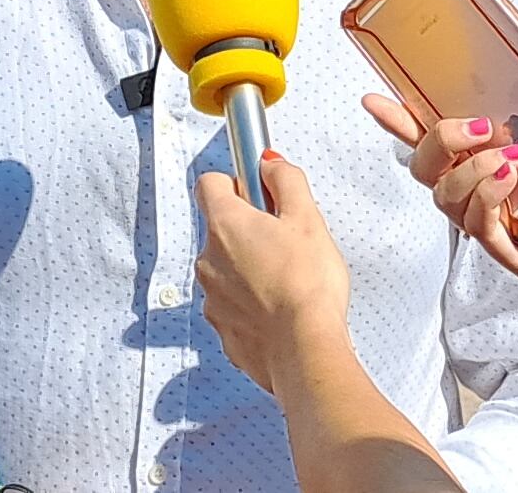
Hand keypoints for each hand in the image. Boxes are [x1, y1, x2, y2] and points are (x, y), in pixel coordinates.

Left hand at [193, 152, 354, 395]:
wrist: (306, 352)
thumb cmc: (308, 287)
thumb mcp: (308, 219)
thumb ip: (286, 181)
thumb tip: (270, 166)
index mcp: (225, 225)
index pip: (209, 184)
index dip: (235, 184)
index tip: (258, 193)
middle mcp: (209, 260)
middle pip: (220, 229)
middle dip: (248, 231)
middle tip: (284, 242)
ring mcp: (212, 299)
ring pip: (226, 270)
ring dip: (248, 270)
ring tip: (287, 281)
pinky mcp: (224, 331)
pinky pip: (233, 307)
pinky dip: (251, 306)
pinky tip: (280, 310)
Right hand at [362, 34, 517, 305]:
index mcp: (495, 150)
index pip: (433, 134)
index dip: (400, 119)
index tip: (376, 97)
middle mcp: (487, 184)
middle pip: (425, 166)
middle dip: (435, 139)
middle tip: (477, 124)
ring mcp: (497, 219)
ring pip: (445, 197)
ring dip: (467, 170)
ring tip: (509, 154)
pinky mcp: (515, 250)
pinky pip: (478, 228)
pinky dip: (484, 199)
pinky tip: (506, 178)